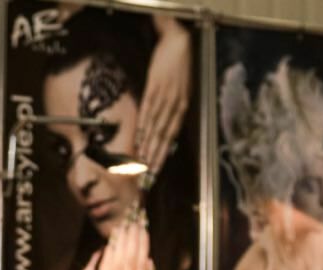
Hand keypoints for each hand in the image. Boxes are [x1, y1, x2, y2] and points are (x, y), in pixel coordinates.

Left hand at [94, 223, 158, 269]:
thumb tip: (149, 268)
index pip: (139, 266)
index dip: (141, 247)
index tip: (143, 231)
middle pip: (126, 261)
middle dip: (130, 240)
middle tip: (133, 222)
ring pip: (113, 264)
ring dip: (118, 244)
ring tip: (122, 228)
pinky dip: (105, 258)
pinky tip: (108, 246)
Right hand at [135, 17, 191, 172]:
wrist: (178, 42)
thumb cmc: (180, 65)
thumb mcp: (182, 89)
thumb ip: (174, 107)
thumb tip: (165, 126)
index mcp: (183, 107)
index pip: (172, 136)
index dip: (164, 154)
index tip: (156, 170)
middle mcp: (175, 105)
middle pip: (163, 136)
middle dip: (155, 156)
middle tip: (148, 174)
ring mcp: (165, 97)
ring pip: (155, 126)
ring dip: (148, 145)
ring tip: (141, 161)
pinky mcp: (155, 86)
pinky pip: (148, 110)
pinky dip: (143, 125)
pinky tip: (139, 137)